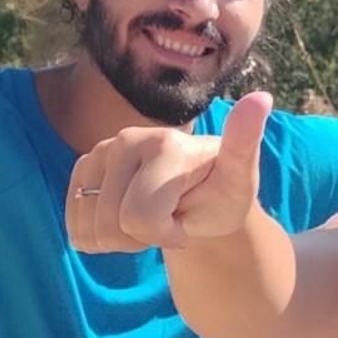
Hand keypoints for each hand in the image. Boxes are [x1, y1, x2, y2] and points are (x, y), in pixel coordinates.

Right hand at [66, 91, 271, 252]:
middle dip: (144, 239)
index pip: (140, 218)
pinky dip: (99, 236)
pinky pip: (75, 227)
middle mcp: (126, 140)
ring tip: (151, 216)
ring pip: (91, 230)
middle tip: (171, 219)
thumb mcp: (241, 177)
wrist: (201, 196)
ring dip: (122, 239)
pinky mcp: (84, 168)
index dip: (166, 235)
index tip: (188, 221)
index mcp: (163, 145)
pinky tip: (126, 218)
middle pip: (113, 227)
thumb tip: (262, 98)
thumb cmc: (222, 192)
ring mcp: (100, 152)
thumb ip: (245, 142)